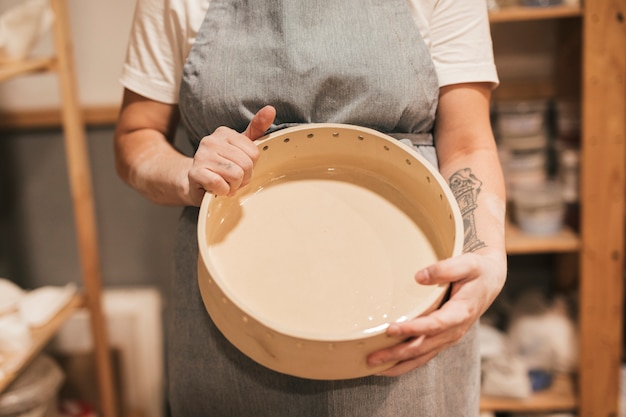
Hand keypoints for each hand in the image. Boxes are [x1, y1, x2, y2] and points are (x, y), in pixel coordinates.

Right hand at [187, 105, 275, 203]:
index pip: (254, 153)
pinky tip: (216, 189)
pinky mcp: (195, 173)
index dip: (250, 166)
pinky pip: (220, 185)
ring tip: (224, 183)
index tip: (239, 168)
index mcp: (224, 132)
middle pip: (246, 164)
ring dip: (233, 186)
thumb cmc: (221, 166)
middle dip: (243, 178)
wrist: (194, 183)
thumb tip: (270, 109)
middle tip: (232, 179)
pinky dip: (222, 191)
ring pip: (236, 175)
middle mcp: (211, 141)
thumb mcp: (240, 147)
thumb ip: (256, 129)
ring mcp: (201, 156)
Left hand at [367, 250, 505, 375]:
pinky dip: (406, 363)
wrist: (491, 280)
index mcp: (461, 313)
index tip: (391, 329)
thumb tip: (419, 276)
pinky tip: (388, 365)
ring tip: (374, 366)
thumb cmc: (477, 270)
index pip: (434, 325)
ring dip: (398, 363)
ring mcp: (449, 337)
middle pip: (423, 346)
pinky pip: (424, 355)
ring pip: (422, 356)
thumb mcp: (466, 264)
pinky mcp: (443, 339)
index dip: (412, 329)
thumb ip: (445, 269)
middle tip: (372, 357)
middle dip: (397, 354)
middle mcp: (454, 331)